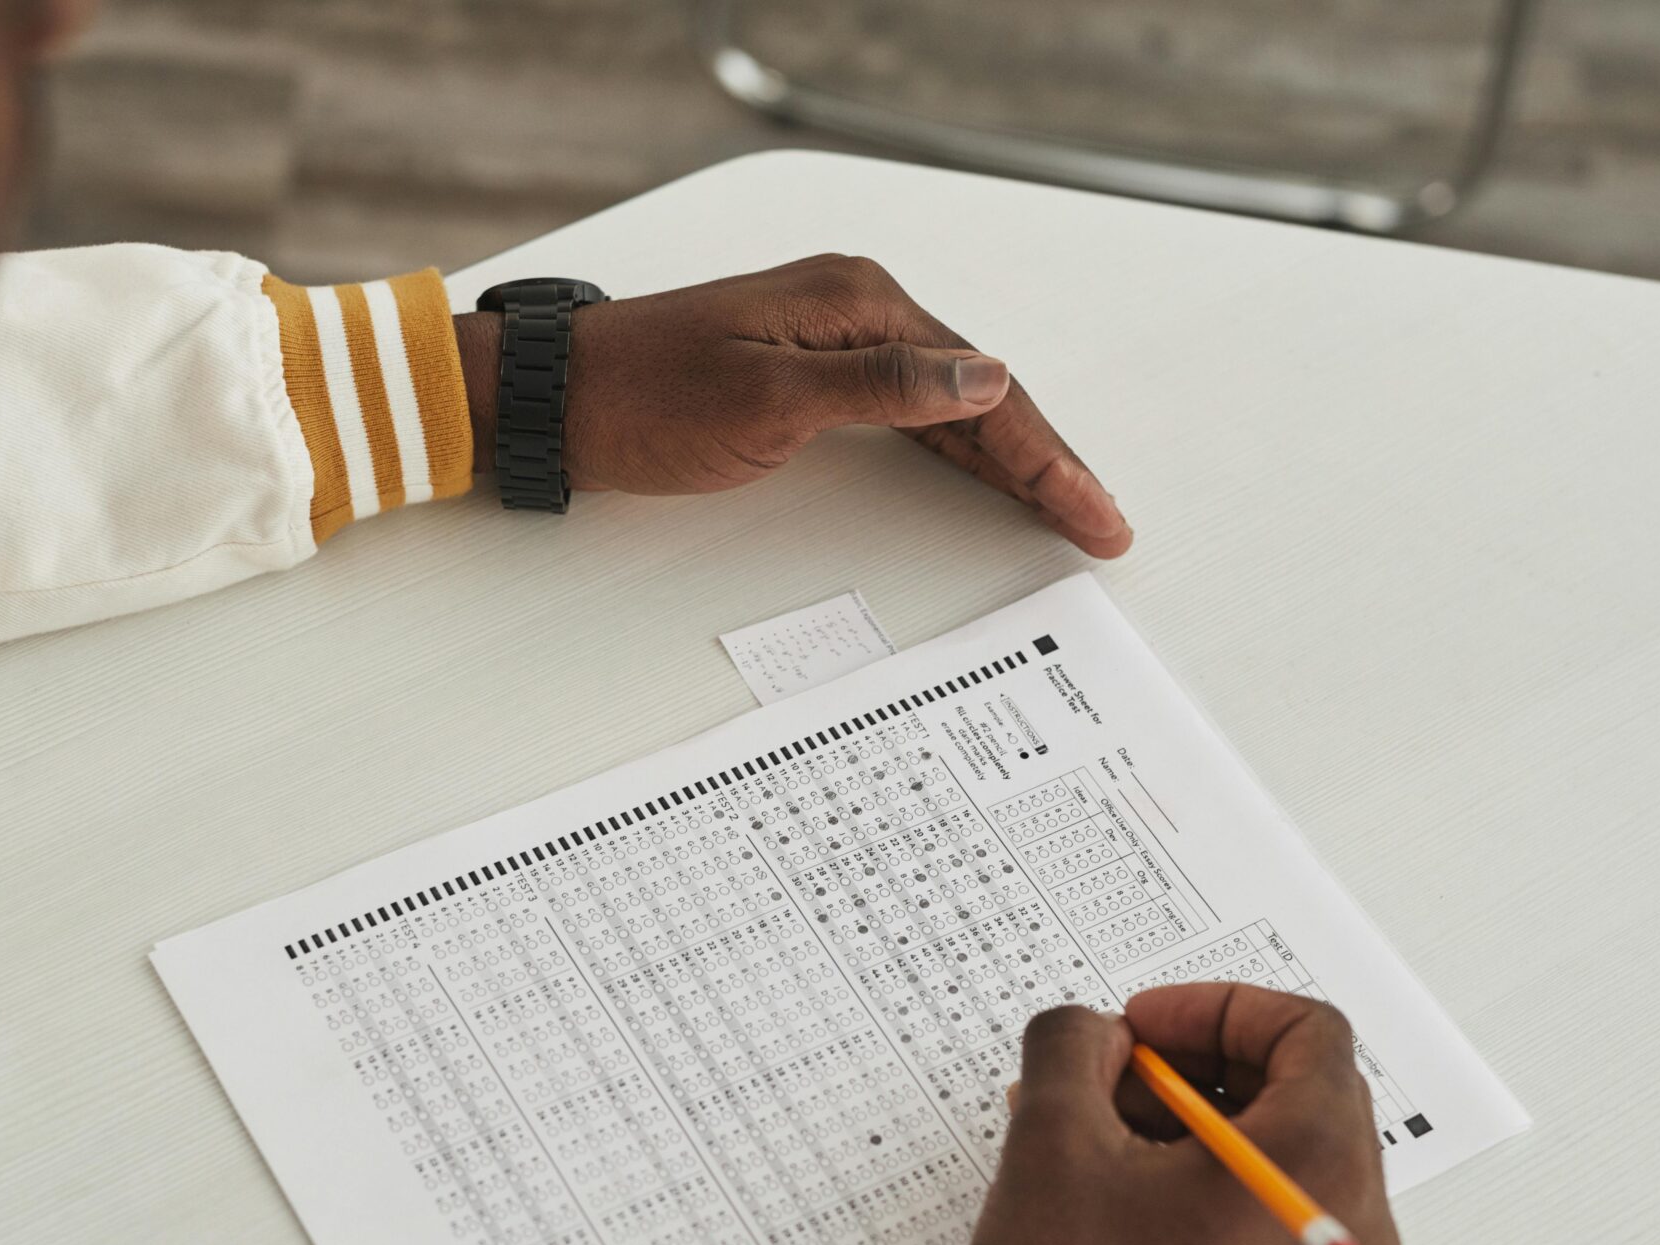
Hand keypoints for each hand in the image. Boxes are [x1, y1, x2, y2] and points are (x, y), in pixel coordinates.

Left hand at [454, 255, 1131, 556]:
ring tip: (1068, 514)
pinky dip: (957, 452)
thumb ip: (883, 387)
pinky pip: (910, 416)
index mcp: (857, 304)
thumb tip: (982, 378)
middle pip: (981, 395)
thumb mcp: (768, 399)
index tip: (1092, 511)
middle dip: (1046, 464)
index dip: (1045, 456)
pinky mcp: (810, 376)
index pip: (981, 387)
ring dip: (1011, 462)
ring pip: (951, 408)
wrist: (557, 398)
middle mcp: (856, 311)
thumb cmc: (642, 398)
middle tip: (1102, 526)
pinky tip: (990, 482)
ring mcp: (835, 343)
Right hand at [961, 986, 1403, 1244]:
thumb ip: (1073, 1046)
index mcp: (1320, 1164)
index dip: (1215, 1008)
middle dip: (1195, 1064)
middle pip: (1300, 1087)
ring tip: (1091, 1128)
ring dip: (1190, 1117)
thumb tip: (1095, 1034)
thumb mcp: (1053, 1139)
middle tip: (1110, 1073)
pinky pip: (1268, 1202)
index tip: (1140, 1026)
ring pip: (1280, 1145)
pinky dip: (1202, 1172)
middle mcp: (1355, 1219)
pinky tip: (1113, 1181)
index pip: (1308, 1032)